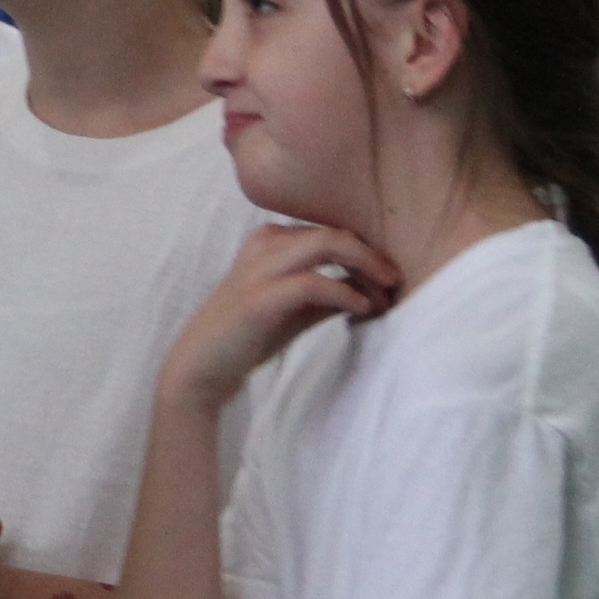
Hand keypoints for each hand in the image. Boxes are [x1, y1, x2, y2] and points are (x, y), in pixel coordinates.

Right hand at [159, 224, 397, 414]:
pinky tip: (363, 310)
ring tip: (386, 296)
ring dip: (365, 268)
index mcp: (270, 239)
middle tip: (396, 280)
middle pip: (333, 232)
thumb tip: (372, 291)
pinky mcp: (261, 297)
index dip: (365, 253)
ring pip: (327, 245)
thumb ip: (327, 294)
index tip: (387, 281)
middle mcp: (265, 244)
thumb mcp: (294, 309)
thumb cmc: (248, 335)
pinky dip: (345, 292)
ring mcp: (260, 267)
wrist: (202, 365)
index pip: (330, 232)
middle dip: (372, 255)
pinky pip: (314, 282)